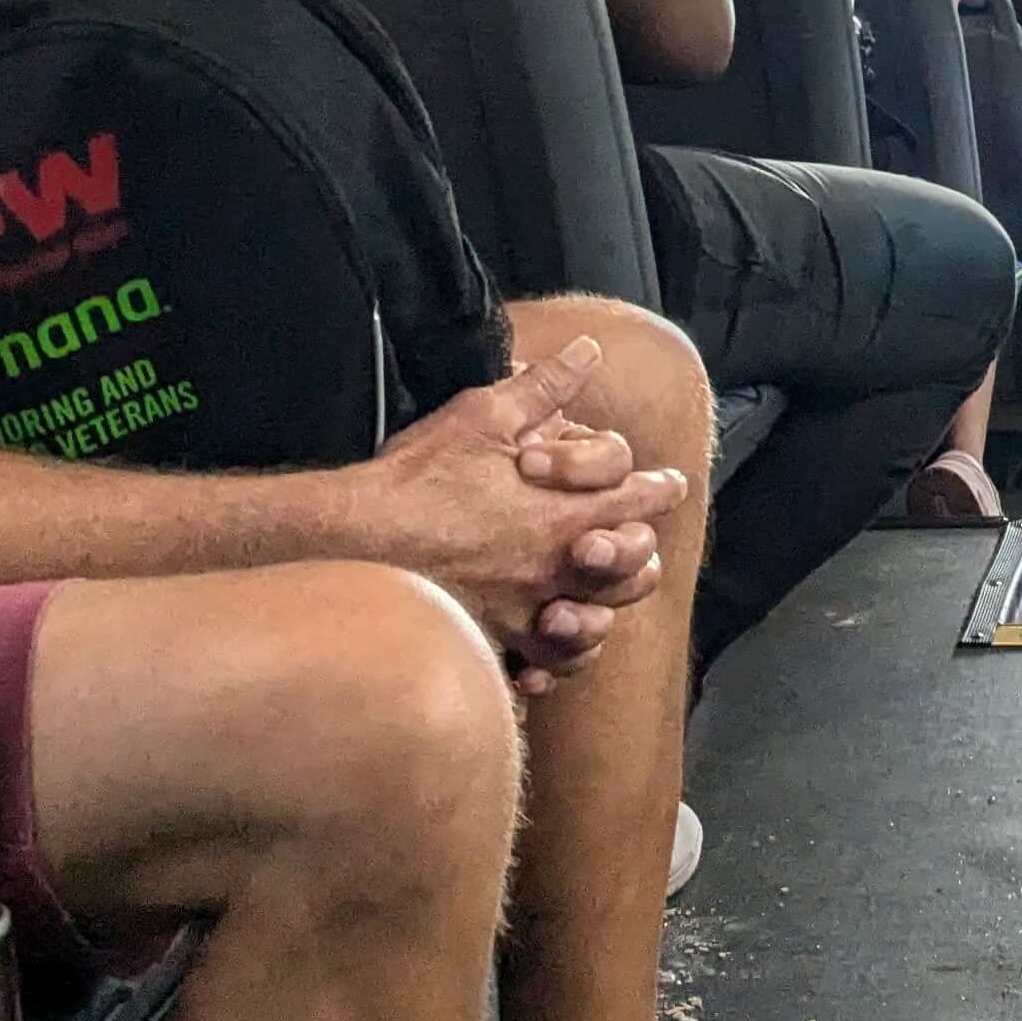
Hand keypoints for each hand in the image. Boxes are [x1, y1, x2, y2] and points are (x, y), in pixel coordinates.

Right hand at [359, 337, 689, 683]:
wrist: (354, 542)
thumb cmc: (419, 477)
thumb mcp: (485, 414)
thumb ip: (546, 386)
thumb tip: (588, 352)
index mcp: (565, 513)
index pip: (642, 499)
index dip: (660, 486)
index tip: (667, 482)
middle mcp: (558, 569)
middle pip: (636, 569)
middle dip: (641, 547)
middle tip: (635, 534)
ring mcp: (529, 613)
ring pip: (600, 625)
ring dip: (607, 606)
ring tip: (598, 590)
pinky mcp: (495, 643)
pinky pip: (546, 669)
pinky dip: (555, 661)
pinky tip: (545, 640)